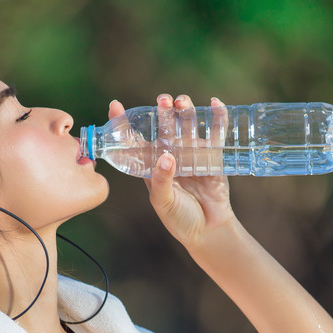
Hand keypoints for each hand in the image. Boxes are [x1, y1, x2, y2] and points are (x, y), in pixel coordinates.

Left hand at [108, 94, 236, 246]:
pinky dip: (217, 117)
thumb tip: (167, 157)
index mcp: (152, 165)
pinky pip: (215, 133)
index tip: (115, 106)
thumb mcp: (163, 202)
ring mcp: (192, 153)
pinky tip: (215, 104)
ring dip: (186, 110)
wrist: (207, 231)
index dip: (124, 123)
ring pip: (188, 124)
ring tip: (182, 101)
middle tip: (163, 101)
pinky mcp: (213, 156)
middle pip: (165, 126)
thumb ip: (162, 181)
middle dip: (163, 110)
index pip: (135, 140)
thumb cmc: (179, 219)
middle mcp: (171, 154)